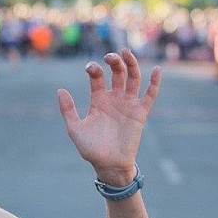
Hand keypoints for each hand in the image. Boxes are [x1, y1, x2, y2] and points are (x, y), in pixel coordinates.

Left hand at [57, 48, 161, 183]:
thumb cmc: (90, 148)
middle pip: (117, 73)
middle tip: (110, 56)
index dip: (94, 69)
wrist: (108, 164)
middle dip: (114, 61)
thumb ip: (68, 110)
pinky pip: (150, 94)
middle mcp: (114, 98)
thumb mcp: (75, 128)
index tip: (90, 68)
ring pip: (133, 78)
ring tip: (126, 53)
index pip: (98, 77)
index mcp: (98, 100)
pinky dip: (154, 82)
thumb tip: (60, 90)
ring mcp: (128, 104)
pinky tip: (156, 70)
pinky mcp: (140, 112)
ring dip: (131, 64)